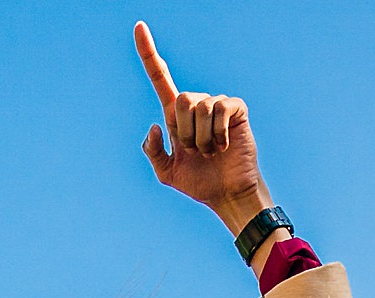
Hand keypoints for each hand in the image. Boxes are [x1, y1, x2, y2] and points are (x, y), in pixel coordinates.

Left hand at [135, 23, 271, 232]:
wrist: (227, 195)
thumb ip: (152, 151)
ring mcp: (216, 105)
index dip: (148, 52)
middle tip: (196, 151)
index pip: (160, 77)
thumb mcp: (166, 172)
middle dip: (184, 132)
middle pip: (180, 100)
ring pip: (199, 108)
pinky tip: (224, 146)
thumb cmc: (200, 182)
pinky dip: (218, 135)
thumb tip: (155, 125)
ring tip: (212, 151)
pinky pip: (220, 110)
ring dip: (202, 138)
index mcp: (175, 115)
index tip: (139, 26)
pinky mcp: (235, 109)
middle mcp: (195, 105)